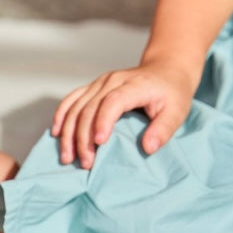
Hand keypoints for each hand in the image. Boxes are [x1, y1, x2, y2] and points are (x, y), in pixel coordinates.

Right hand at [52, 58, 197, 168]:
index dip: (103, 121)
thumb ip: (163, 130)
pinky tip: (55, 134)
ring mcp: (99, 83)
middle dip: (83, 138)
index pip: (113, 102)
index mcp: (134, 85)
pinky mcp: (92, 87)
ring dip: (68, 133)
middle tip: (86, 163)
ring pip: (75, 107)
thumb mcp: (177, 112)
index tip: (99, 143)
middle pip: (89, 108)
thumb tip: (147, 148)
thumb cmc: (172, 93)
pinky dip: (60, 117)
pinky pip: (70, 100)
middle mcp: (112, 81)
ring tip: (68, 158)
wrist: (166, 69)